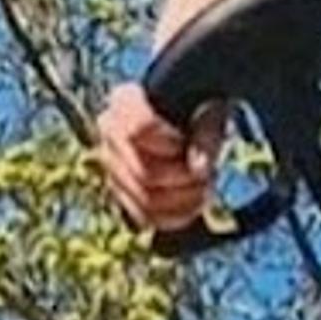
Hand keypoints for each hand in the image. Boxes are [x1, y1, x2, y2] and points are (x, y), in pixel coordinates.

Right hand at [97, 77, 223, 232]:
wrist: (192, 117)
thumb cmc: (201, 107)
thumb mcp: (211, 109)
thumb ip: (207, 133)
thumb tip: (199, 168)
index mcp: (124, 102)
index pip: (137, 129)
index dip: (167, 142)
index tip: (185, 141)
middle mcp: (110, 135)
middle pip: (145, 173)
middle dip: (185, 177)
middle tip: (209, 170)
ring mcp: (113, 167)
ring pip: (146, 200)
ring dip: (186, 198)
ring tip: (206, 184)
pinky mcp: (123, 194)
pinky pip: (146, 217)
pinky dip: (178, 215)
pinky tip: (197, 201)